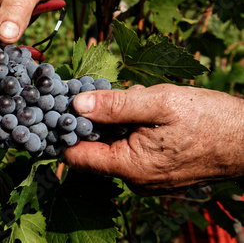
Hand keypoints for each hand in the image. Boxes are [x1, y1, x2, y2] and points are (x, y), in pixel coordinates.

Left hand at [64, 84, 243, 194]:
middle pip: (93, 148)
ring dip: (118, 120)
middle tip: (113, 94)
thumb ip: (115, 105)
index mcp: (130, 167)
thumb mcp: (159, 103)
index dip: (65, 130)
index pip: (76, 156)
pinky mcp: (156, 170)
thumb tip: (77, 104)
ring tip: (140, 100)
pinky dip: (132, 127)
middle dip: (98, 119)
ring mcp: (146, 177)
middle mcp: (134, 179)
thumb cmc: (209, 119)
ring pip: (113, 145)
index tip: (64, 105)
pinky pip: (130, 148)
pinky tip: (150, 111)